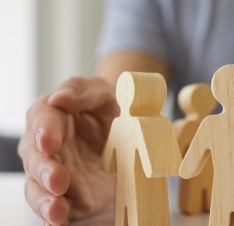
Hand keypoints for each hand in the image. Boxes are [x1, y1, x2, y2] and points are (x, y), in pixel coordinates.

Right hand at [18, 77, 118, 224]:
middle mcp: (45, 147)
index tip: (49, 142)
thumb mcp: (102, 91)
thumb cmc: (108, 106)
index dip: (44, 132)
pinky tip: (58, 223)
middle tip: (57, 180)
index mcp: (51, 115)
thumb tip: (59, 97)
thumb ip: (82, 91)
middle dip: (44, 171)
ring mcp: (56, 173)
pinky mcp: (70, 196)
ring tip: (56, 211)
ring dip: (45, 201)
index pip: (42, 120)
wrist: (127, 129)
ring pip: (39, 188)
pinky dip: (55, 218)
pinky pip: (57, 208)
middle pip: (36, 159)